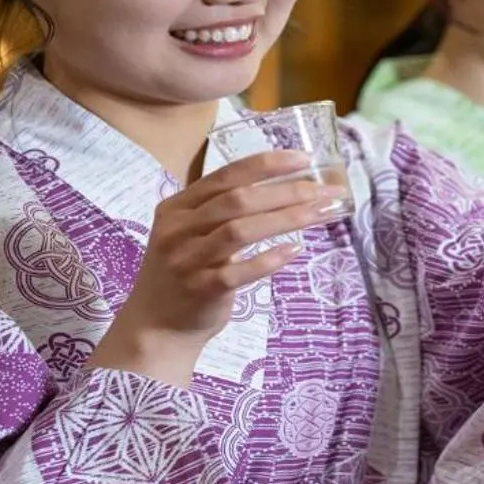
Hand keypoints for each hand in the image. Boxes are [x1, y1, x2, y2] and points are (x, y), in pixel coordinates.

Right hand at [91, 150, 347, 385]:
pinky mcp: (201, 289)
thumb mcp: (192, 232)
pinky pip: (239, 271)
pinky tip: (296, 249)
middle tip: (327, 190)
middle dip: (288, 191)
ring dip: (287, 219)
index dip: (268, 165)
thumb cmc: (185, 272)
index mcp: (177, 207)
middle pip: (238, 200)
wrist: (156, 326)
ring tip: (323, 213)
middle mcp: (179, 229)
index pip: (227, 175)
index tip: (304, 158)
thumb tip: (287, 187)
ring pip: (240, 230)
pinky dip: (269, 259)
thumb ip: (224, 210)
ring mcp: (188, 260)